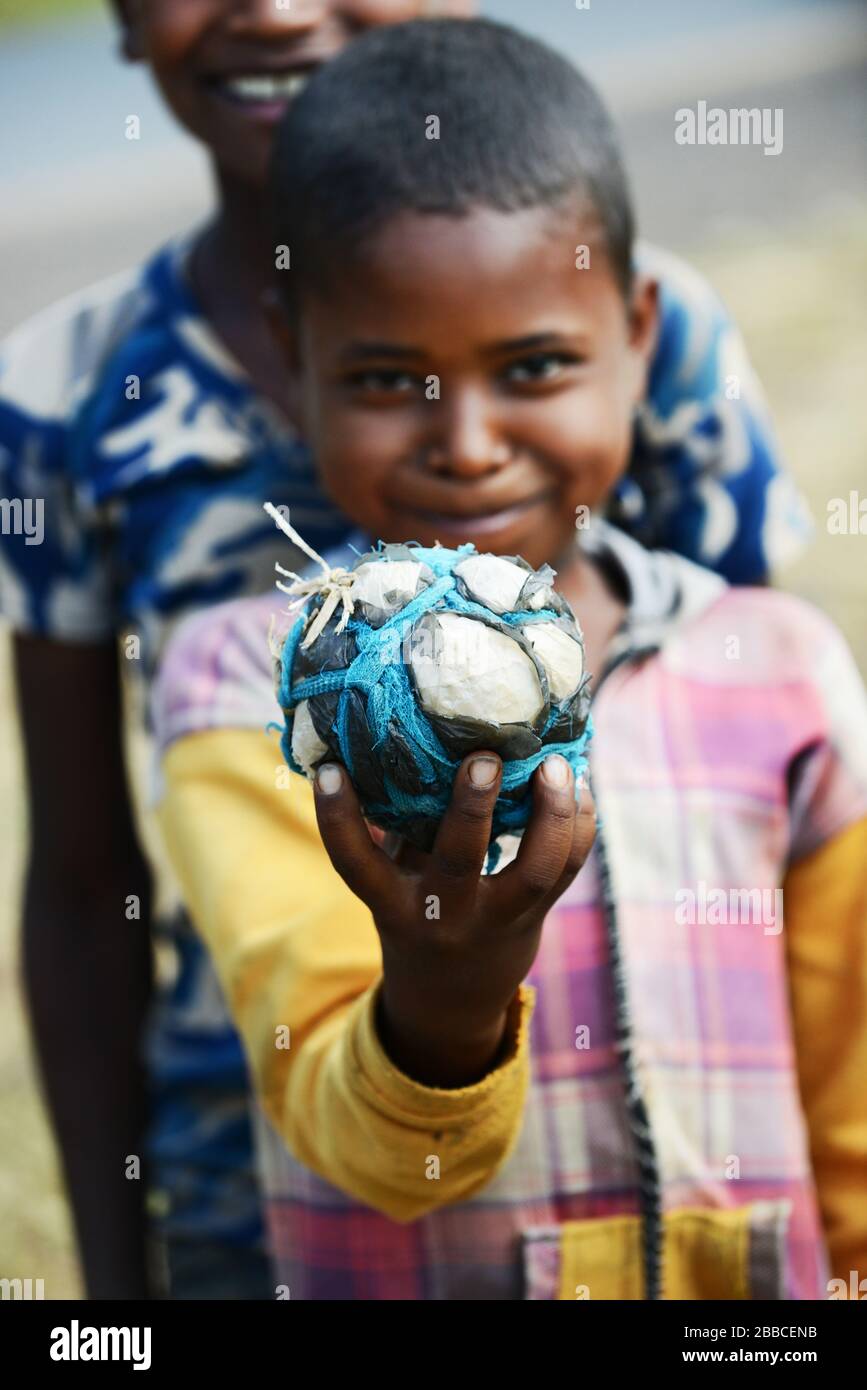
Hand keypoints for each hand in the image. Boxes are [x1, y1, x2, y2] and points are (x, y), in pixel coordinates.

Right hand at [313, 753, 595, 1086]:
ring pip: (534, 871)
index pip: (355, 864)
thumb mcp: (392, 881)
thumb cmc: (414, 913)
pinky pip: (567, 871)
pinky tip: (579, 785)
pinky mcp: (536, 916)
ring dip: (551, 814)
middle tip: (484, 757)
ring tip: (556, 765)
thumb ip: (398, 828)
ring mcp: (496, 918)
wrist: (451, 1000)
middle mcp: (443, 913)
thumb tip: (392, 741)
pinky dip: (579, 826)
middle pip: (459, 861)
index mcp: (393, 903)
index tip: (330, 770)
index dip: (338, 819)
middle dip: (472, 806)